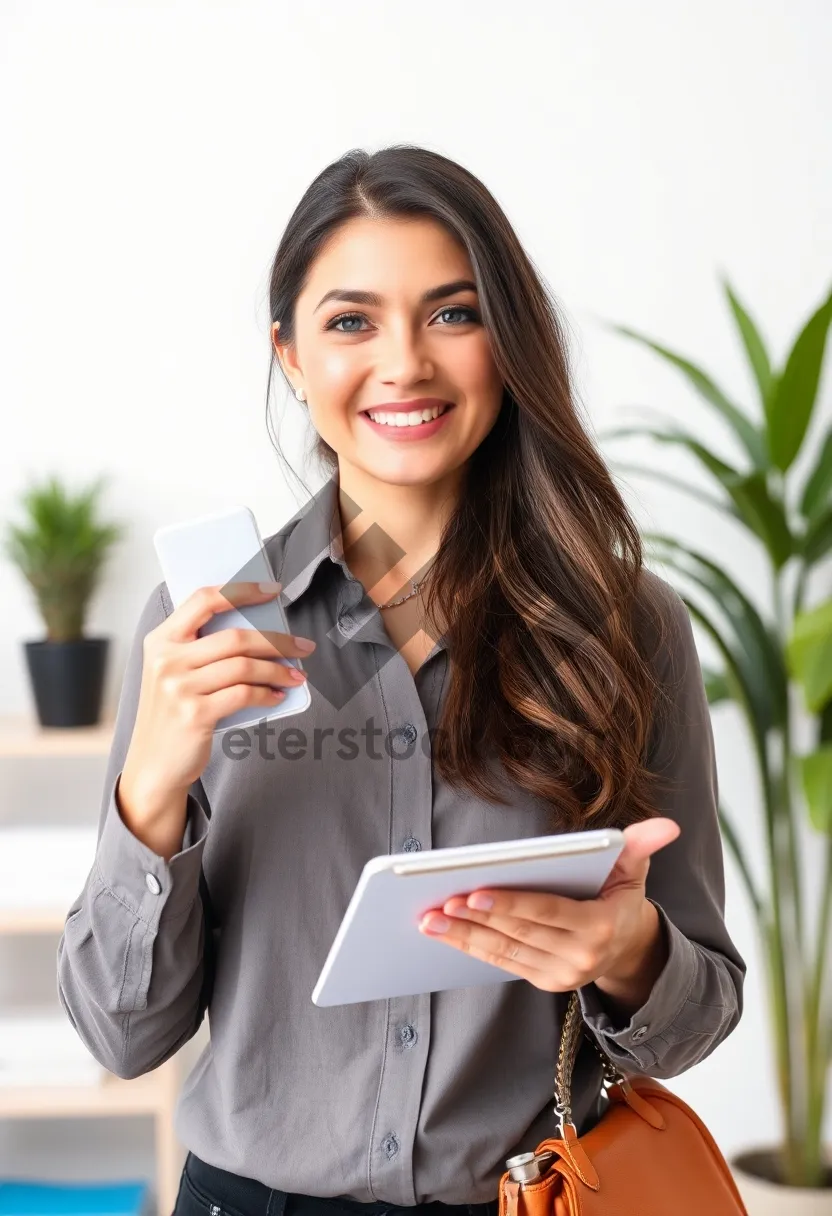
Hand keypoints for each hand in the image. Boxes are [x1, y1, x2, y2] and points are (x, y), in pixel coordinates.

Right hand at [121, 581, 313, 804]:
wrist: (153, 764)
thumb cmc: (173, 712)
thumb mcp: (175, 672)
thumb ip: (202, 648)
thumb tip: (260, 630)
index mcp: (160, 640)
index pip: (203, 600)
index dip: (242, 590)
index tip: (272, 591)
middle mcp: (166, 660)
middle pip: (235, 637)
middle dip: (277, 640)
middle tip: (303, 646)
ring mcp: (179, 688)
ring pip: (244, 666)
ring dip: (278, 670)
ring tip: (296, 675)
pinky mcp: (195, 714)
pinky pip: (244, 694)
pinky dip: (267, 694)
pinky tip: (278, 695)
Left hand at [417, 818, 679, 996]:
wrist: (631, 948)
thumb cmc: (621, 896)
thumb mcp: (634, 868)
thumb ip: (642, 844)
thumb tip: (667, 825)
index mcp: (599, 926)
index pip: (548, 912)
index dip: (510, 905)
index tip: (474, 893)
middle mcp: (580, 957)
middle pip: (519, 934)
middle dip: (475, 919)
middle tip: (439, 902)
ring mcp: (560, 974)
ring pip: (503, 952)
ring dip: (463, 937)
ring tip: (428, 919)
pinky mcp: (543, 980)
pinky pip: (501, 962)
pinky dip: (470, 947)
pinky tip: (443, 932)